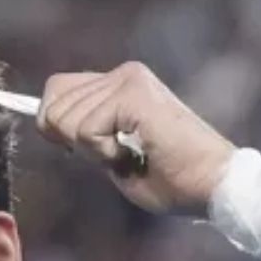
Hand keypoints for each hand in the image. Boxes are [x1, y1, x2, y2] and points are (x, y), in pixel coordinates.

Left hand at [38, 62, 236, 216]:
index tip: (87, 152)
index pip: (57, 90)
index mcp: (119, 84)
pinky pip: (85, 131)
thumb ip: (85, 135)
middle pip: (52, 105)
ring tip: (133, 154)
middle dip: (73, 144)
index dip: (55, 126)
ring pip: (66, 120)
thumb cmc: (172, 181)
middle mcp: (123, 74)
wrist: (213, 186)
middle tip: (117, 155)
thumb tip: (47, 124)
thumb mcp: (114, 155)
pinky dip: (104, 154)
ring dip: (94, 152)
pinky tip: (136, 154)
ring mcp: (128, 80)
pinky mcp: (132, 95)